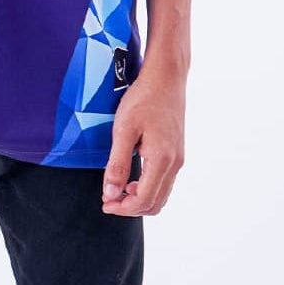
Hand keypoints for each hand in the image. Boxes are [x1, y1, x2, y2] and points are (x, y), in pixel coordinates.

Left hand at [101, 65, 185, 216]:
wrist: (166, 76)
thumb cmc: (144, 98)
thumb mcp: (124, 130)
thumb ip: (118, 164)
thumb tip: (111, 194)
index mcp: (162, 159)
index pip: (144, 200)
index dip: (123, 208)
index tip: (105, 203)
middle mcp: (175, 163)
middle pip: (155, 203)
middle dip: (131, 208)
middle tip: (109, 200)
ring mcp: (178, 158)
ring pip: (161, 195)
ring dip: (140, 199)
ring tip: (119, 190)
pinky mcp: (176, 151)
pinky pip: (164, 181)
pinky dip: (148, 188)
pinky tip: (133, 177)